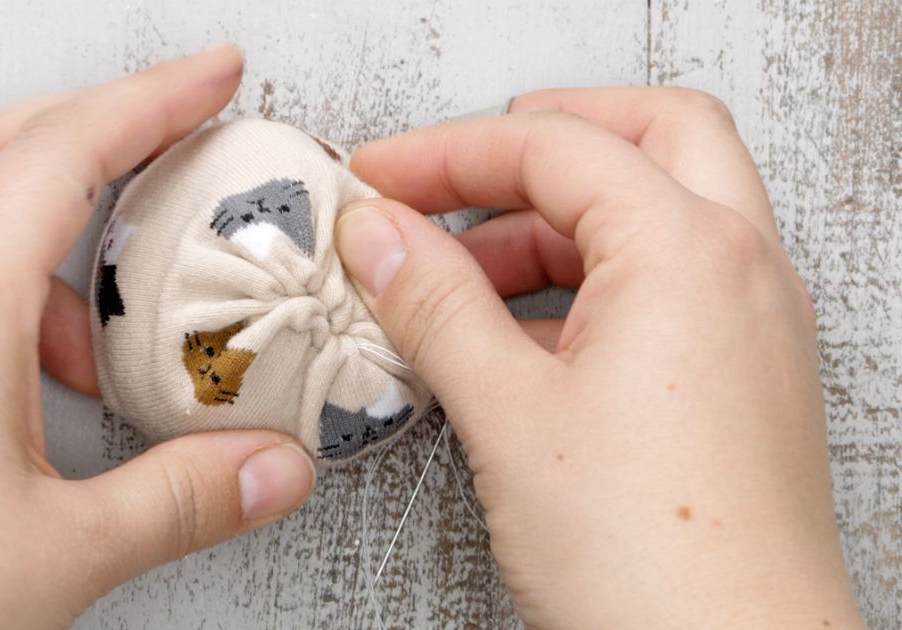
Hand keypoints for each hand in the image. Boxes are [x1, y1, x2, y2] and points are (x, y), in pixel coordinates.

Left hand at [0, 45, 314, 628]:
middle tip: (172, 133)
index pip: (64, 154)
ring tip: (114, 313)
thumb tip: (270, 467)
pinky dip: (3, 292)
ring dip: (48, 227)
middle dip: (94, 124)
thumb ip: (184, 497)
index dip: (153, 100)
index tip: (213, 75)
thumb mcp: (63, 551)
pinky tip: (41, 377)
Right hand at [336, 88, 863, 628]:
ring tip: (457, 277)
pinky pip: (664, 283)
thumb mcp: (509, 414)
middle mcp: (741, 267)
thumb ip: (434, 305)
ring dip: (554, 221)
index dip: (448, 152)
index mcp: (689, 251)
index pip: (557, 148)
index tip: (379, 177)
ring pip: (656, 211)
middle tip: (450, 174)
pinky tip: (515, 337)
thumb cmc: (653, 561)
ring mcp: (751, 319)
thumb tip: (380, 235)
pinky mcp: (742, 372)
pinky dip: (588, 280)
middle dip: (536, 144)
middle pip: (643, 137)